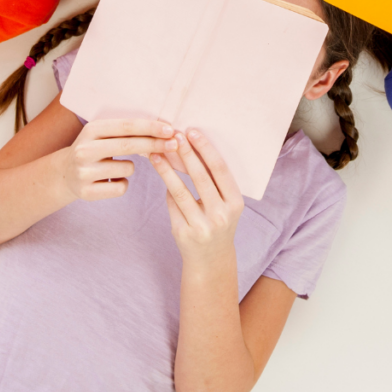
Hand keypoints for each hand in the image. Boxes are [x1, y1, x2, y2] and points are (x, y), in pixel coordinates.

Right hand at [60, 118, 174, 201]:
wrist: (64, 174)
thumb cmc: (95, 150)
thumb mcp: (104, 135)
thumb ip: (128, 132)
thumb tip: (165, 132)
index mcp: (92, 129)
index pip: (126, 126)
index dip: (150, 127)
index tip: (170, 129)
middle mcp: (85, 149)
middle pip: (129, 145)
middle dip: (155, 144)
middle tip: (175, 144)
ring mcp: (84, 172)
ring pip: (127, 169)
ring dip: (131, 168)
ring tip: (115, 167)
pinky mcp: (86, 192)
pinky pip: (121, 188)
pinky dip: (122, 184)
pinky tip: (109, 181)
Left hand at [151, 129, 243, 262]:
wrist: (211, 260)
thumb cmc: (217, 221)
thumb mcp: (225, 203)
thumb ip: (213, 181)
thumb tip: (188, 148)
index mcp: (235, 202)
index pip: (220, 169)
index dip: (205, 148)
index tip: (192, 131)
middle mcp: (220, 215)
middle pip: (200, 177)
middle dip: (186, 153)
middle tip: (174, 136)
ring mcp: (201, 226)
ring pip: (180, 191)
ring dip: (166, 169)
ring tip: (156, 153)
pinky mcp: (183, 232)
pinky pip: (172, 204)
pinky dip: (167, 187)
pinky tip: (161, 173)